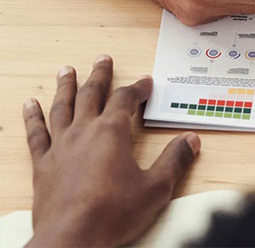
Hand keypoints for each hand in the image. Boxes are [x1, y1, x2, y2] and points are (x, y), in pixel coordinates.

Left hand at [23, 55, 199, 247]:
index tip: (146, 82)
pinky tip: (29, 105)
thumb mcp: (155, 188)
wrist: (71, 240)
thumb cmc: (112, 214)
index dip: (138, 88)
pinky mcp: (42, 165)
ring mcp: (60, 147)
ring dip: (66, 86)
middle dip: (100, 75)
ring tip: (67, 69)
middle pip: (92, 95)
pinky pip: (36, 134)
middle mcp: (84, 133)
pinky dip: (33, 117)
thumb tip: (191, 140)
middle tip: (103, 59)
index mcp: (112, 133)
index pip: (126, 100)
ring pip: (62, 107)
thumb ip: (174, 161)